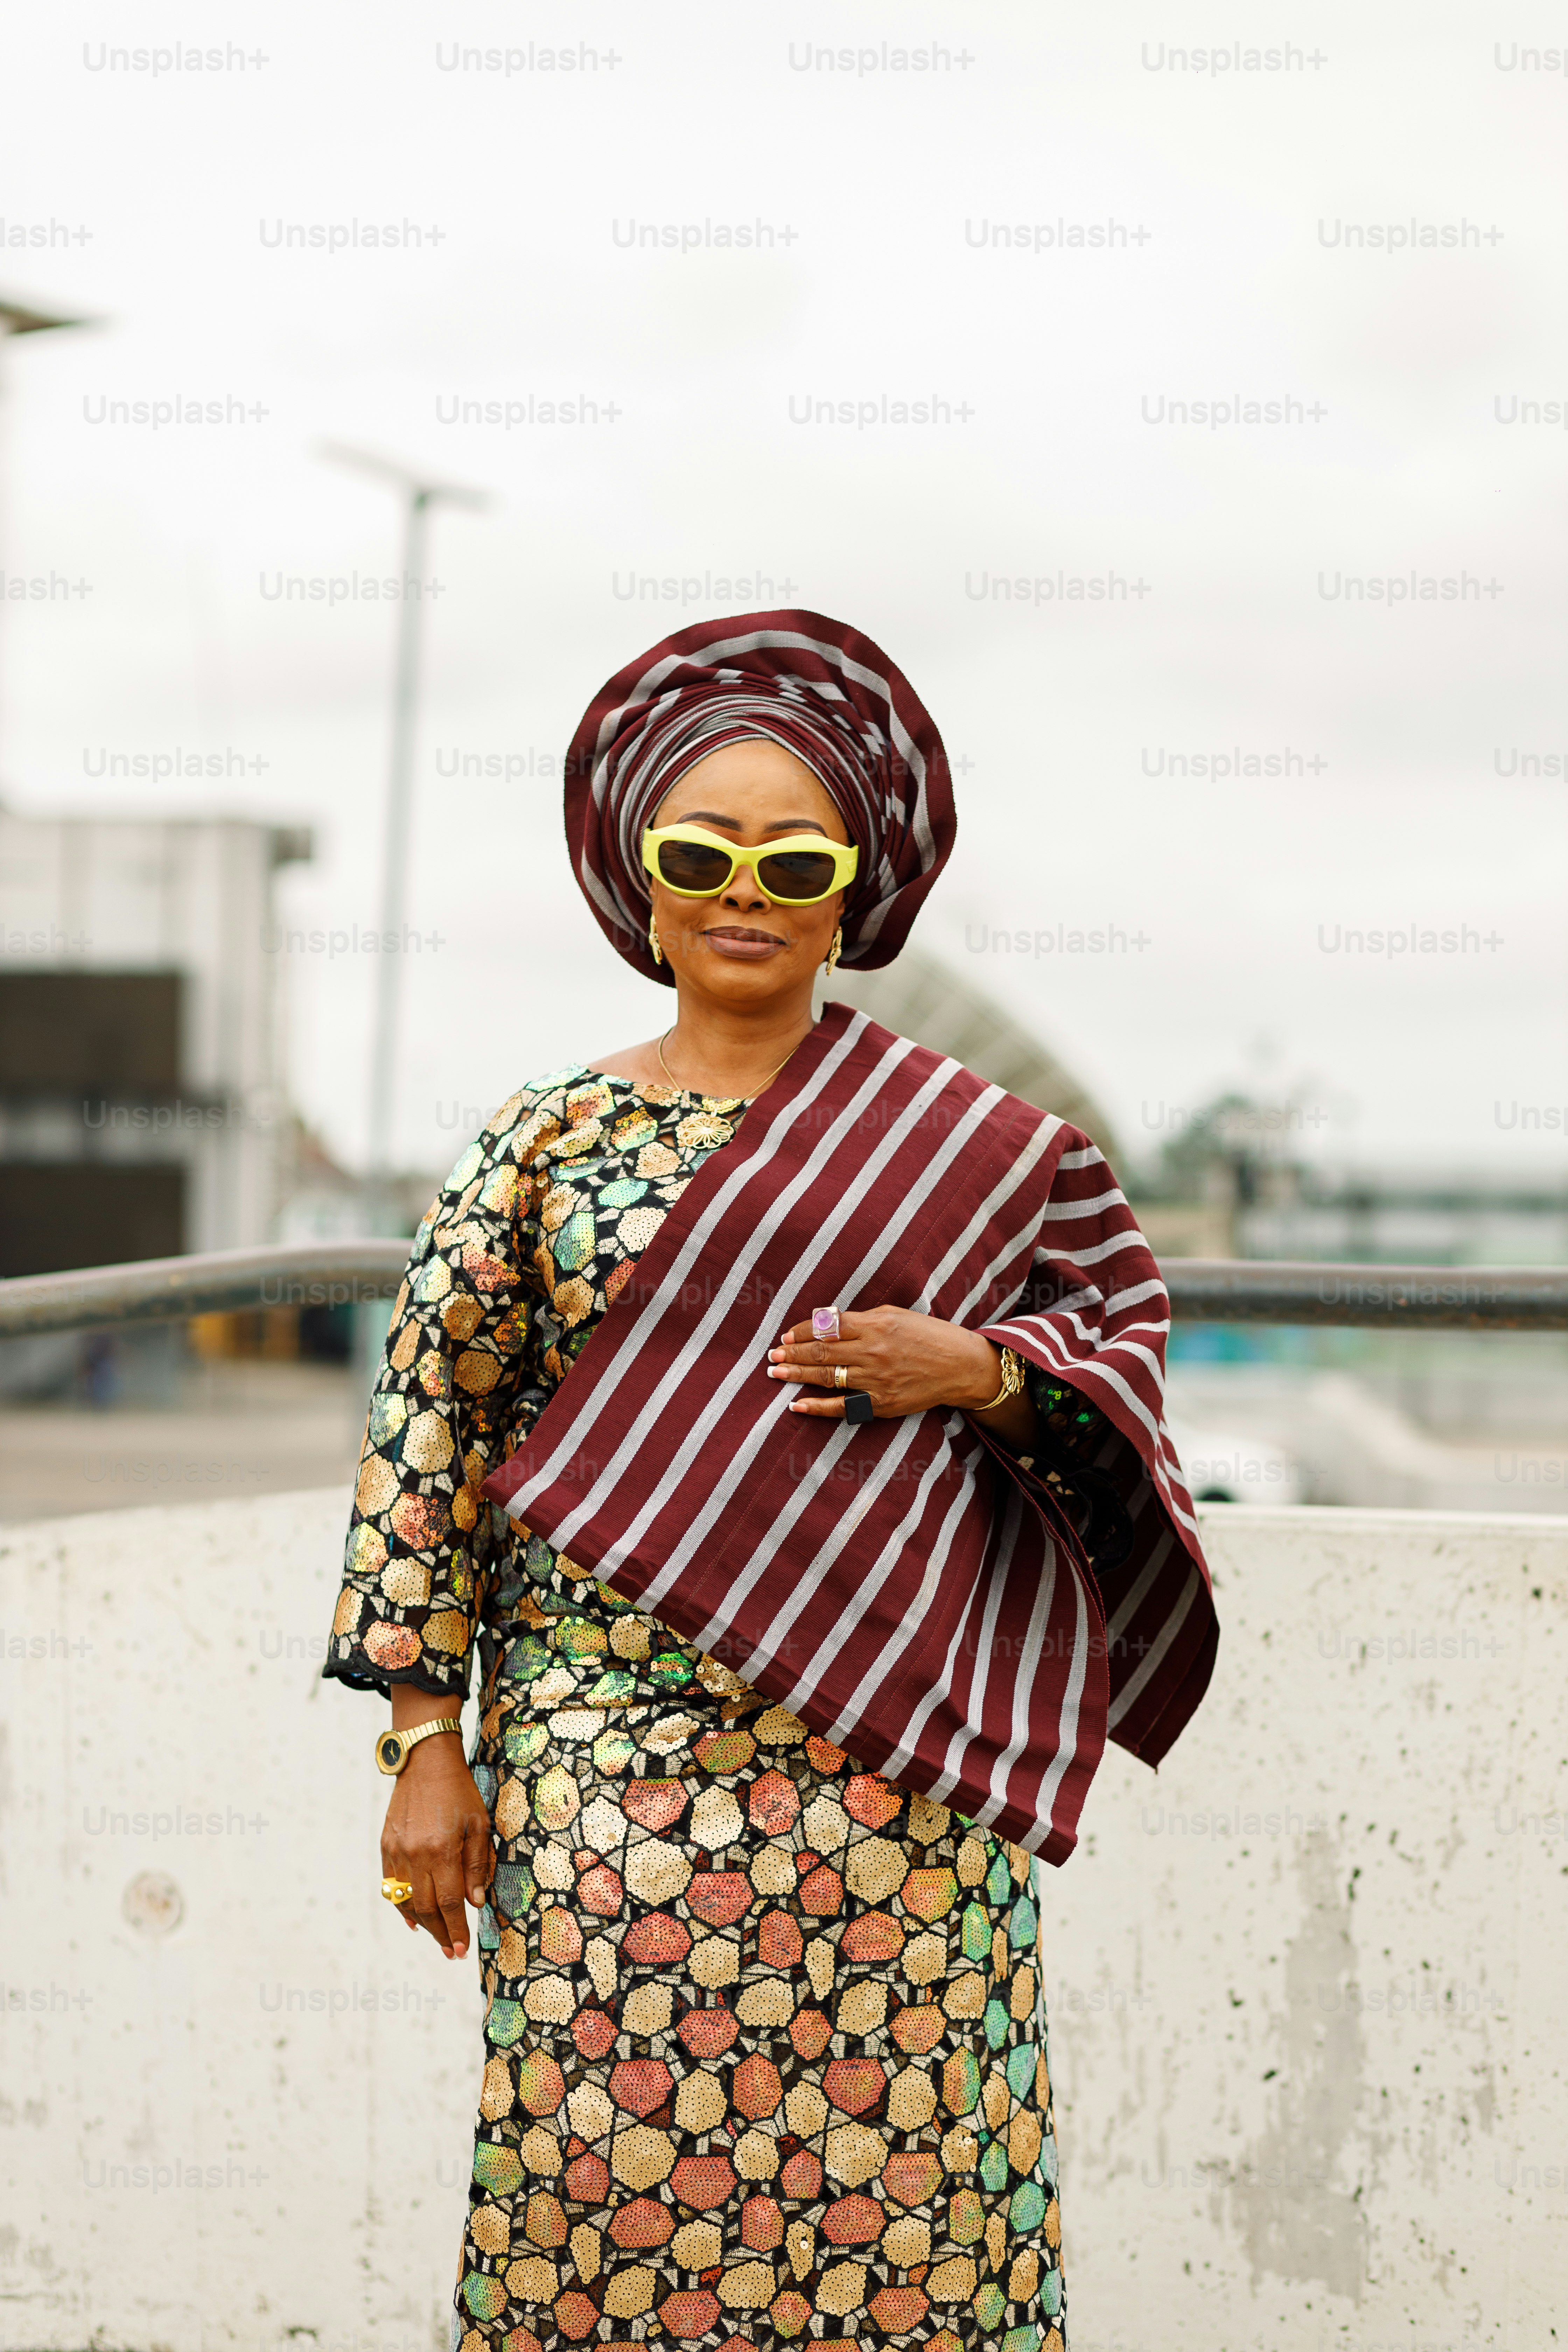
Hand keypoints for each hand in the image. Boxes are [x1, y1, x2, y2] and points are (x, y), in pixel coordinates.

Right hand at [381, 1734, 494, 1959]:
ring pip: (406, 1901)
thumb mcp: (479, 1824)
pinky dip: (401, 1906)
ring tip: (437, 1938)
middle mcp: (415, 1855)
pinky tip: (412, 1919)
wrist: (425, 1762)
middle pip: (426, 1908)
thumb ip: (478, 1864)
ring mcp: (396, 1852)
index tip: (462, 1950)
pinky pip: (390, 1886)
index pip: (449, 1903)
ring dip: (422, 1925)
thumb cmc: (458, 1791)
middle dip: (441, 1934)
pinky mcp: (385, 1846)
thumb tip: (474, 1902)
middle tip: (451, 1952)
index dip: (456, 1929)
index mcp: (442, 1850)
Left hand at [769, 1306, 1019, 1423]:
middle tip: (772, 1353)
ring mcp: (876, 1379)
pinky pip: (842, 1406)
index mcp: (876, 1325)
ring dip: (797, 1374)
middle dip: (793, 1352)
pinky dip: (817, 1407)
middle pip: (822, 1352)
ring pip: (827, 1377)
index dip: (803, 1330)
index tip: (786, 1333)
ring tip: (775, 1371)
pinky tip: (796, 1405)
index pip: (828, 1327)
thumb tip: (827, 1323)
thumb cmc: (928, 1335)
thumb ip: (862, 1319)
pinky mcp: (881, 1403)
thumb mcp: (896, 1315)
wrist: (961, 1367)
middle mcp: (873, 1351)